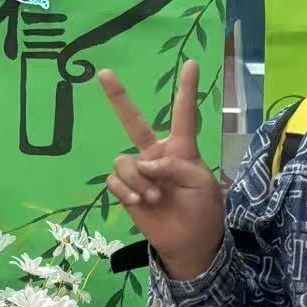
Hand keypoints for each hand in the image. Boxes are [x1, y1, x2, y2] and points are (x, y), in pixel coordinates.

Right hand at [98, 61, 224, 279]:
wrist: (190, 242)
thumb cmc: (202, 210)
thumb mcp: (202, 184)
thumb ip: (177, 167)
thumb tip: (146, 163)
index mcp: (182, 149)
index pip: (184, 114)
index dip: (186, 89)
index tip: (192, 63)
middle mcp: (156, 154)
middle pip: (134, 121)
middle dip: (119, 97)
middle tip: (104, 72)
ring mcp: (139, 172)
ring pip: (124, 159)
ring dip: (137, 179)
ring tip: (153, 197)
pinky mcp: (126, 189)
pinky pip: (115, 180)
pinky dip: (126, 190)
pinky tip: (139, 202)